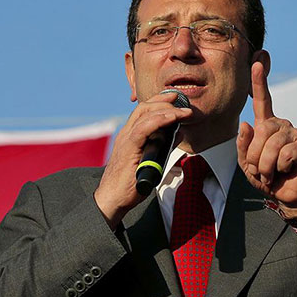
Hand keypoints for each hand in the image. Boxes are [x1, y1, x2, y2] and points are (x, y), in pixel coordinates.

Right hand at [95, 91, 192, 227]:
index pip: (143, 111)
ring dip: (167, 110)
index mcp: (130, 136)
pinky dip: (159, 120)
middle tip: (181, 99)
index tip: (174, 98)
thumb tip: (178, 133)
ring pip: (145, 115)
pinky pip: (143, 129)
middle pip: (144, 108)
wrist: (112, 199)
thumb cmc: (130, 184)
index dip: (159, 101)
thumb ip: (163, 146)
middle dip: (164, 100)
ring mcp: (126, 140)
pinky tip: (171, 118)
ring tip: (183, 111)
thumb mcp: (152, 161)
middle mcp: (126, 134)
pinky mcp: (128, 149)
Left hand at [237, 60, 296, 217]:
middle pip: (262, 131)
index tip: (258, 61)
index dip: (259, 81)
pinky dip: (280, 167)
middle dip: (255, 156)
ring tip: (271, 174)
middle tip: (260, 171)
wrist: (287, 195)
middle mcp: (281, 125)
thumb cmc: (267, 178)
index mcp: (266, 125)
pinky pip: (285, 154)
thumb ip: (243, 146)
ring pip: (272, 145)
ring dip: (266, 166)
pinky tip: (285, 170)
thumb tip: (246, 124)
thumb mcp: (247, 164)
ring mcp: (295, 134)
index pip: (262, 100)